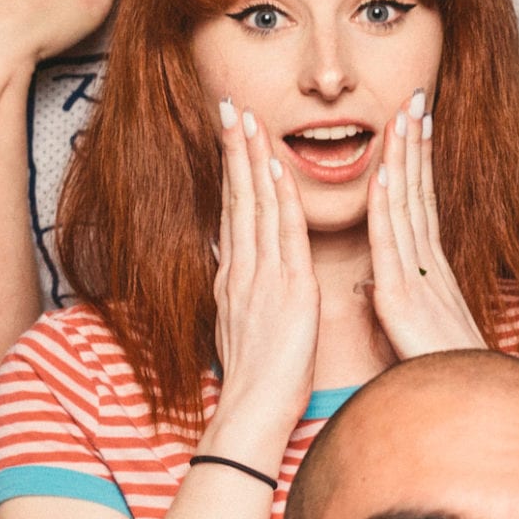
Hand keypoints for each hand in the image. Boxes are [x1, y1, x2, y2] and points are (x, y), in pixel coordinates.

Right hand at [200, 101, 319, 465]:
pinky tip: (272, 169)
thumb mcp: (243, 323)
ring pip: (255, 206)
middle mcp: (244, 270)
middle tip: (230, 106)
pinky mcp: (287, 290)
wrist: (254, 412)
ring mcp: (263, 278)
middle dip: (235, 150)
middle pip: (238, 198)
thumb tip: (230, 258)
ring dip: (252, 160)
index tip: (232, 134)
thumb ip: (239, 287)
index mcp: (237, 278)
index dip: (233, 170)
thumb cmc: (259, 376)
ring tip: (246, 119)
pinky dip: (276, 199)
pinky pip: (282, 235)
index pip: (234, 212)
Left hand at [368, 90, 488, 357]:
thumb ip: (391, 303)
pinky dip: (388, 206)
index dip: (416, 165)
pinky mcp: (404, 296)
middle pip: (419, 193)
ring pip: (408, 206)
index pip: (420, 206)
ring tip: (403, 115)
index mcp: (426, 272)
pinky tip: (384, 174)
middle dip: (416, 145)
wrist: (461, 408)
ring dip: (405, 158)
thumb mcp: (407, 332)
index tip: (414, 128)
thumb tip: (371, 287)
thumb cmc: (436, 377)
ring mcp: (418, 277)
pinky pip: (394, 244)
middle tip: (414, 100)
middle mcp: (426, 266)